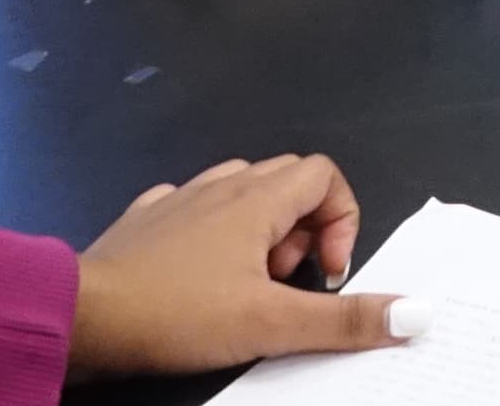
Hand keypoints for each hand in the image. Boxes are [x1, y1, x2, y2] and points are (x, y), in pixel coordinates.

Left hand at [69, 155, 405, 378]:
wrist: (83, 315)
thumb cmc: (177, 313)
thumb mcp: (270, 324)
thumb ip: (343, 319)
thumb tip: (415, 312)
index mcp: (257, 199)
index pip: (324, 175)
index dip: (341, 219)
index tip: (326, 272)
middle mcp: (221, 186)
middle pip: (286, 179)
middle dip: (302, 229)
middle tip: (286, 282)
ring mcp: (178, 198)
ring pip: (239, 190)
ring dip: (258, 230)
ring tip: (245, 283)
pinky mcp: (145, 220)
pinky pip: (191, 208)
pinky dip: (209, 233)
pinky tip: (197, 273)